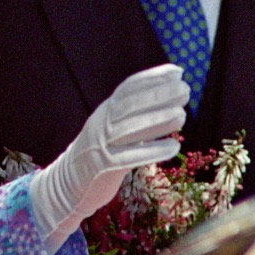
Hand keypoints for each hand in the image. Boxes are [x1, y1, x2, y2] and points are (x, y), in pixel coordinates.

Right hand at [30, 64, 187, 250]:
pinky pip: (130, 157)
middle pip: (131, 105)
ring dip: (158, 121)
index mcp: (106, 110)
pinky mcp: (104, 166)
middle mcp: (102, 123)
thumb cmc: (101, 153)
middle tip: (184, 90)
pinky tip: (172, 147)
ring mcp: (101, 144)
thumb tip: (169, 101)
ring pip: (131, 128)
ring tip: (182, 115)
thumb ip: (134, 116)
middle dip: (159, 95)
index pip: (129, 87)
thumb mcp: (113, 128)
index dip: (152, 78)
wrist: (69, 182)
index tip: (176, 72)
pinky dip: (152, 151)